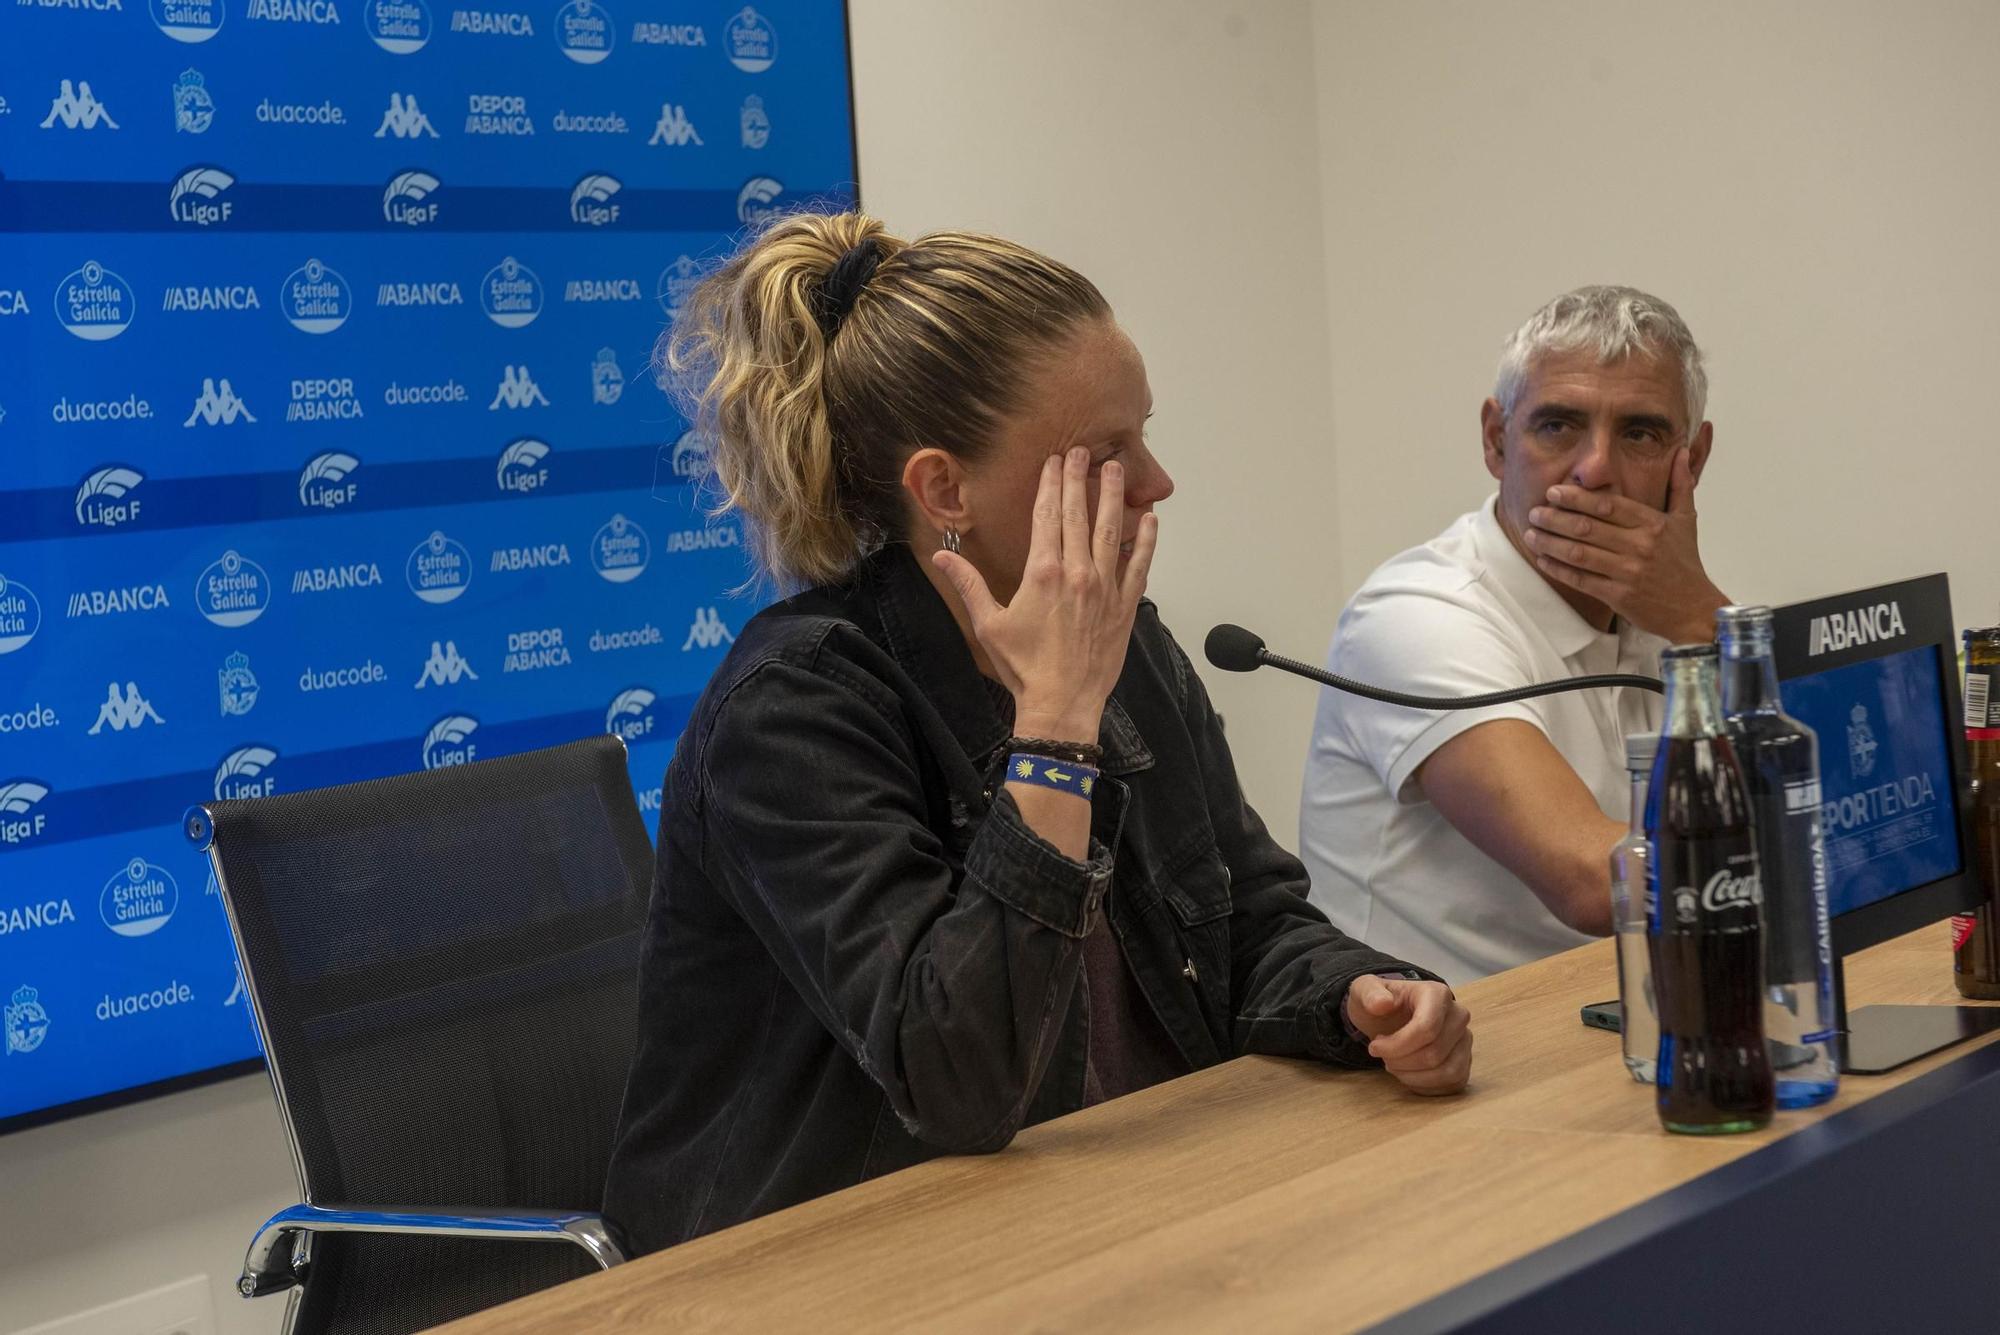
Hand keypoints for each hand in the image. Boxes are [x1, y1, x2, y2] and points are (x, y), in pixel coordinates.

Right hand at [933, 447, 1158, 739]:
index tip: (1055, 460)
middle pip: (1078, 515)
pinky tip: (1150, 520)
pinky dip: (1145, 541)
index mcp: (1043, 572)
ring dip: (1112, 498)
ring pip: (1111, 531)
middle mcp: (1077, 573)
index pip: (1047, 516)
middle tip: (1084, 450)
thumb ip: (968, 584)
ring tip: (1115, 470)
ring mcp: (1105, 588)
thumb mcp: (989, 624)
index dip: (1051, 484)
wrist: (1062, 704)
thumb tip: (942, 556)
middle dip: (1080, 479)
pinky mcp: (1124, 606)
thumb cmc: (1025, 668)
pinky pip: (1139, 566)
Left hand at [1345, 975, 1471, 1095]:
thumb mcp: (1364, 991)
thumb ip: (1369, 993)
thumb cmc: (1379, 1004)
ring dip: (1413, 1076)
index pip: (1426, 1028)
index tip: (1374, 1047)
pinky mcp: (1465, 1061)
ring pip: (1447, 1072)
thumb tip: (1382, 1003)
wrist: (1391, 1016)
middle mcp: (1458, 1015)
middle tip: (1383, 1056)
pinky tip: (1408, 1075)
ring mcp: (1465, 1040)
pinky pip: (1452, 1083)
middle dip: (1401, 1062)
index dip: (1397, 1045)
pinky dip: (1426, 1086)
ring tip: (1395, 1065)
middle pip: (1434, 1053)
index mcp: (1437, 994)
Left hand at [1523, 447, 1727, 642]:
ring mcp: (1628, 572)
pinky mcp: (1619, 596)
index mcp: (1653, 524)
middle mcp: (1640, 546)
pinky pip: (1581, 580)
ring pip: (1579, 554)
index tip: (1553, 492)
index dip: (1577, 497)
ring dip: (1550, 543)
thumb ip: (1681, 484)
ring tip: (1530, 534)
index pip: (1608, 505)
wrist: (1694, 608)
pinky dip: (1558, 569)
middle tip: (1534, 512)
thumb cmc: (1685, 562)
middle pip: (1587, 528)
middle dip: (1555, 518)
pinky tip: (1543, 560)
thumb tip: (1682, 451)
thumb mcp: (1687, 520)